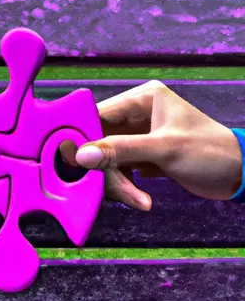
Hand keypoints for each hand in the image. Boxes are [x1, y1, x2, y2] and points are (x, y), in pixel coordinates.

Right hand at [61, 80, 242, 209]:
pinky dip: (123, 186)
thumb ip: (121, 150)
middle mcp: (135, 114)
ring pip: (106, 159)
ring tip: (138, 200)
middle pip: (99, 141)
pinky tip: (140, 198)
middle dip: (107, 170)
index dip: (83, 137)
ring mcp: (135, 136)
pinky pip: (117, 170)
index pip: (99, 114)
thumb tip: (81, 155)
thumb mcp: (165, 149)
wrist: (238, 174)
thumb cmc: (210, 152)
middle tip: (117, 192)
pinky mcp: (138, 155)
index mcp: (142, 99)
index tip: (73, 161)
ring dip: (117, 183)